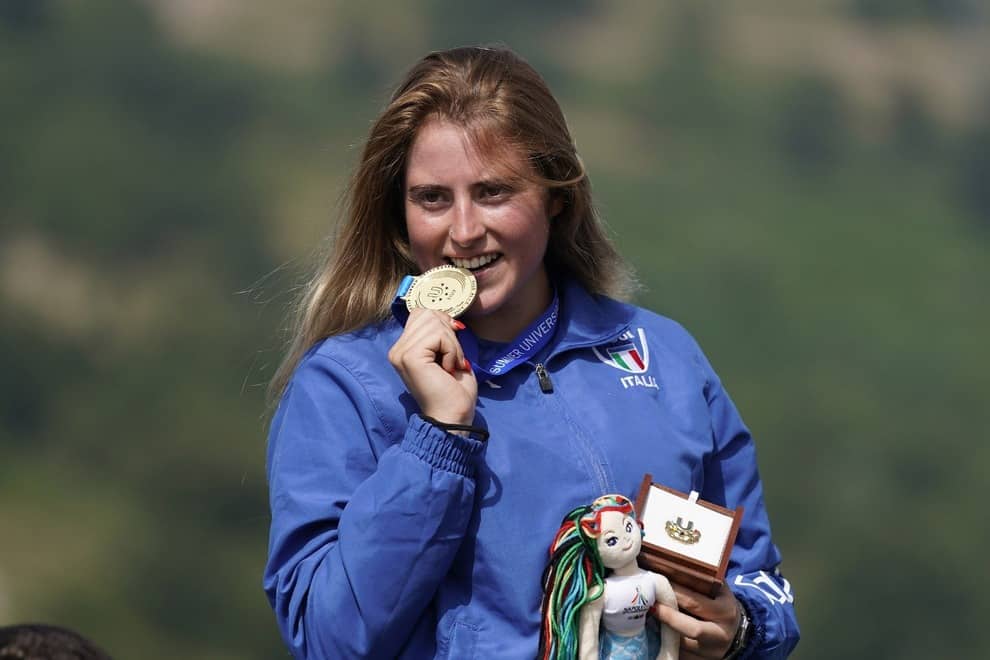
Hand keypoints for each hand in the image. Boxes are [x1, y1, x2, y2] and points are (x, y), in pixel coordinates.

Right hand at [388, 308, 476, 424]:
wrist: (453, 417)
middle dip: (449, 334)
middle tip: (451, 361)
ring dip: (452, 345)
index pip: (421, 313)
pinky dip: (452, 351)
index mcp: (403, 348)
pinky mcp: (410, 357)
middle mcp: (397, 349)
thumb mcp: (447, 353)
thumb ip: (440, 332)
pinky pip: (438, 336)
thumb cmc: (454, 390)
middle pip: (428, 314)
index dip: (442, 323)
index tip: (452, 346)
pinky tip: (448, 369)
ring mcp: (401, 353)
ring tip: (449, 366)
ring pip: (435, 323)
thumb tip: (446, 315)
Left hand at [654, 582, 740, 659]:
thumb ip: (702, 581)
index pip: (696, 603)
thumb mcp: (719, 592)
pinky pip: (680, 655)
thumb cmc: (721, 605)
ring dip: (663, 632)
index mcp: (725, 612)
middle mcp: (720, 635)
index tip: (656, 585)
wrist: (737, 634)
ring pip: (682, 645)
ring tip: (648, 617)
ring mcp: (711, 653)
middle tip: (650, 605)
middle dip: (668, 616)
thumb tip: (672, 565)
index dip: (674, 594)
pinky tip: (654, 632)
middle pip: (692, 628)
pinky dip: (665, 644)